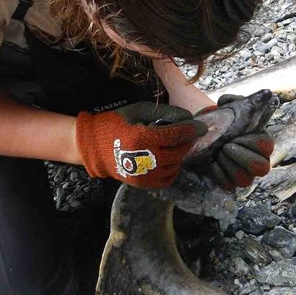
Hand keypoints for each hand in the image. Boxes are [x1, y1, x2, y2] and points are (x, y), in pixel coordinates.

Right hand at [76, 102, 206, 187]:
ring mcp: (145, 174)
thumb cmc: (115, 124)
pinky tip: (170, 158)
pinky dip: (174, 168)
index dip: (193, 129)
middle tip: (191, 133)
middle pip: (179, 151)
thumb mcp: (138, 111)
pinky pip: (168, 178)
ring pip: (175, 164)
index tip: (203, 126)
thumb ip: (164, 113)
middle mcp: (146, 158)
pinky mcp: (143, 183)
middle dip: (188, 141)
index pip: (177, 135)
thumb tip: (187, 117)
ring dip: (180, 153)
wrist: (93, 147)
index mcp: (143, 138)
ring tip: (177, 144)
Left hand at [202, 95, 274, 189]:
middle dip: (242, 157)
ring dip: (229, 165)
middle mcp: (256, 160)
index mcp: (260, 141)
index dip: (252, 143)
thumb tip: (267, 93)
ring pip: (245, 180)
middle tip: (226, 147)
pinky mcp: (229, 182)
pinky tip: (212, 162)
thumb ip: (250, 100)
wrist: (202, 132)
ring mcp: (244, 173)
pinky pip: (228, 185)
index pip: (268, 146)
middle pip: (262, 169)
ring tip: (218, 154)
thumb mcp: (233, 106)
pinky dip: (218, 173)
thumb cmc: (222, 119)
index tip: (235, 136)